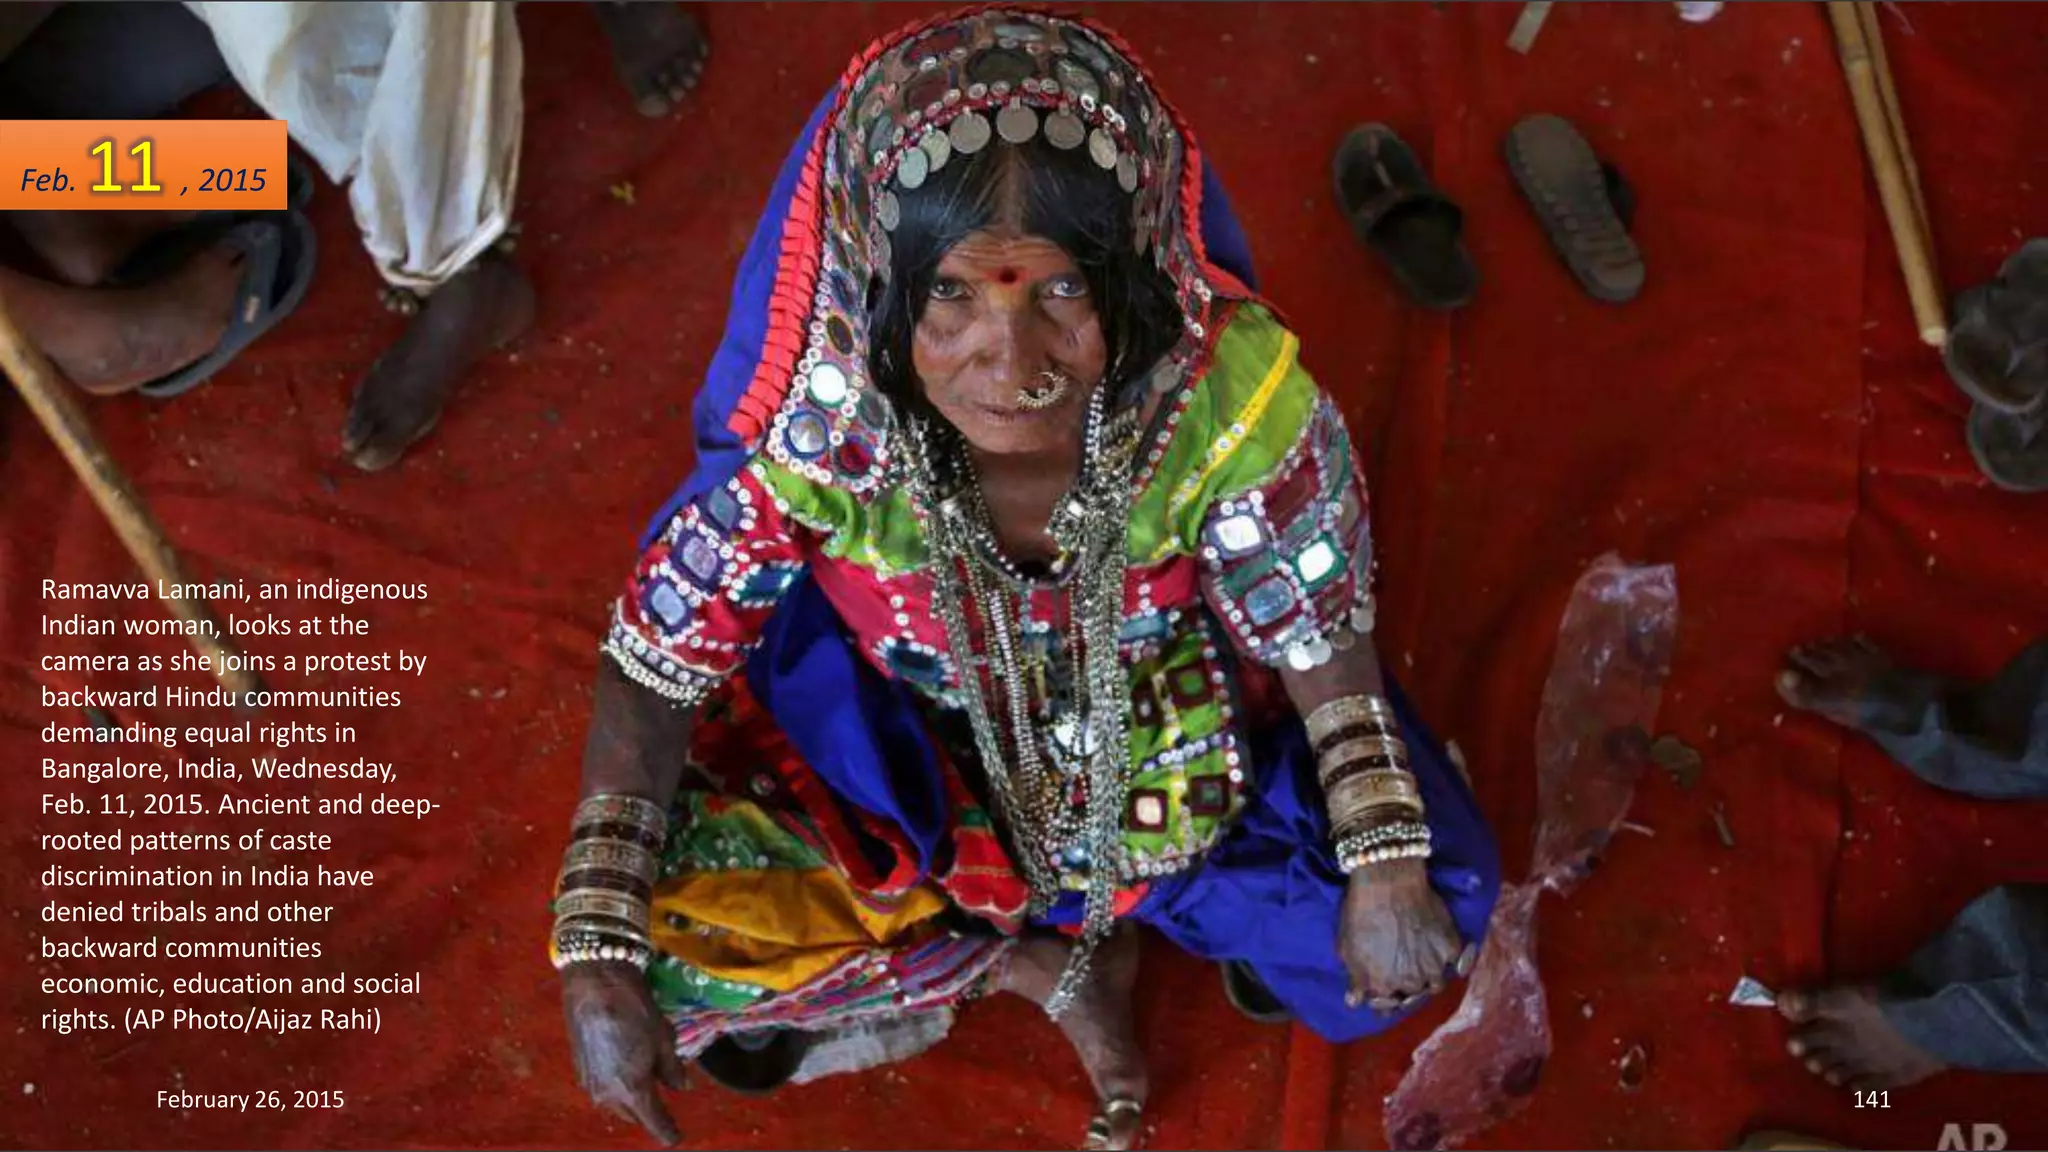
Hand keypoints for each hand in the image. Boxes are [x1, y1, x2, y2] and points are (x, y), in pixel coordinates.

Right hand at [562, 960, 684, 1144]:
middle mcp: (607, 1095)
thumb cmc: (634, 1009)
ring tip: (645, 1080)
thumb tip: (681, 1088)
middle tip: (662, 1101)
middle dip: (649, 1112)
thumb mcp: (663, 1038)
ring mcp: (589, 1084)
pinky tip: (624, 1066)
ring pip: (615, 1104)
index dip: (669, 1133)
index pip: (655, 1124)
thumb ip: (672, 1069)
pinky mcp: (579, 1070)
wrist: (593, 984)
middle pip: (633, 1116)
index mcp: (633, 1090)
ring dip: (630, 1099)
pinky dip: (616, 1086)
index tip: (677, 1138)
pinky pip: (603, 1089)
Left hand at [1337, 858, 1463, 1011]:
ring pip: (1435, 985)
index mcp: (1382, 986)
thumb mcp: (1347, 948)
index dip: (1383, 999)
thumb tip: (1355, 1001)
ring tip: (1422, 963)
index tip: (1383, 989)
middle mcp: (1410, 983)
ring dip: (1428, 979)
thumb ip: (1355, 979)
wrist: (1387, 883)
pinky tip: (1441, 952)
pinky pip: (1455, 965)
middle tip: (1403, 971)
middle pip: (1411, 996)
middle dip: (1405, 988)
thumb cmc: (1360, 913)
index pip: (1385, 1008)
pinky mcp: (1452, 949)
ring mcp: (1434, 968)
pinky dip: (1450, 962)